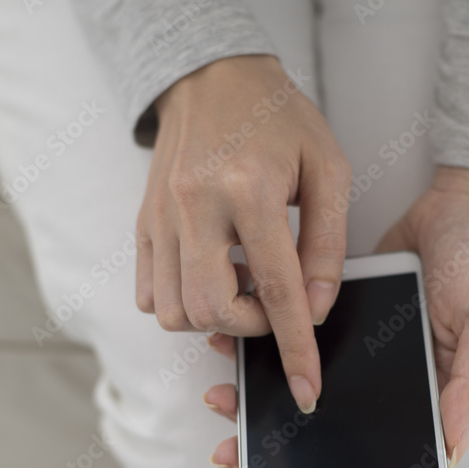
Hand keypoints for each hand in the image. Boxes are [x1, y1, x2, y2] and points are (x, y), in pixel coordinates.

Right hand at [138, 55, 351, 413]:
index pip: (275, 289)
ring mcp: (159, 217)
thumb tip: (317, 307)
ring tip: (241, 283)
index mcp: (247, 188)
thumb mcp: (327, 169)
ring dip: (214, 318)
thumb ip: (327, 243)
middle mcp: (194, 205)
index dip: (294, 348)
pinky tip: (212, 275)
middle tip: (273, 302)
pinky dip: (181, 302)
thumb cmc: (278, 119)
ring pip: (173, 312)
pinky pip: (149, 293)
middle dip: (251, 327)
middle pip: (212, 310)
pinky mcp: (142, 224)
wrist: (214, 77)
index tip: (307, 390)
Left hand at [201, 167, 468, 467]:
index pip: (375, 442)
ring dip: (262, 386)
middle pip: (327, 414)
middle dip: (278, 430)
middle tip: (232, 445)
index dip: (329, 460)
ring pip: (303, 375)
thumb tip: (454, 448)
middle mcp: (384, 375)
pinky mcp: (335, 310)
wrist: (461, 202)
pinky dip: (266, 337)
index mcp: (424, 390)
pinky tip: (234, 339)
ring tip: (223, 392)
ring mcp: (356, 344)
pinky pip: (297, 330)